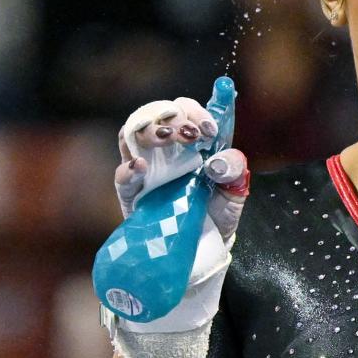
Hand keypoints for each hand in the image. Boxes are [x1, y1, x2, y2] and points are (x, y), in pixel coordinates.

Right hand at [114, 95, 248, 241]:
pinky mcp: (132, 193)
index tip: (208, 128)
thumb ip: (234, 169)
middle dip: (172, 117)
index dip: (195, 112)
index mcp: (191, 143)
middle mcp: (166, 150)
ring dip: (149, 130)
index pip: (185, 110)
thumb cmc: (218, 213)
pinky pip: (122, 175)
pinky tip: (140, 166)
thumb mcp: (235, 191)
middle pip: (157, 115)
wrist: (205, 247)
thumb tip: (217, 161)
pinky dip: (129, 167)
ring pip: (133, 134)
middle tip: (189, 134)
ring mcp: (146, 169)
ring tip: (165, 137)